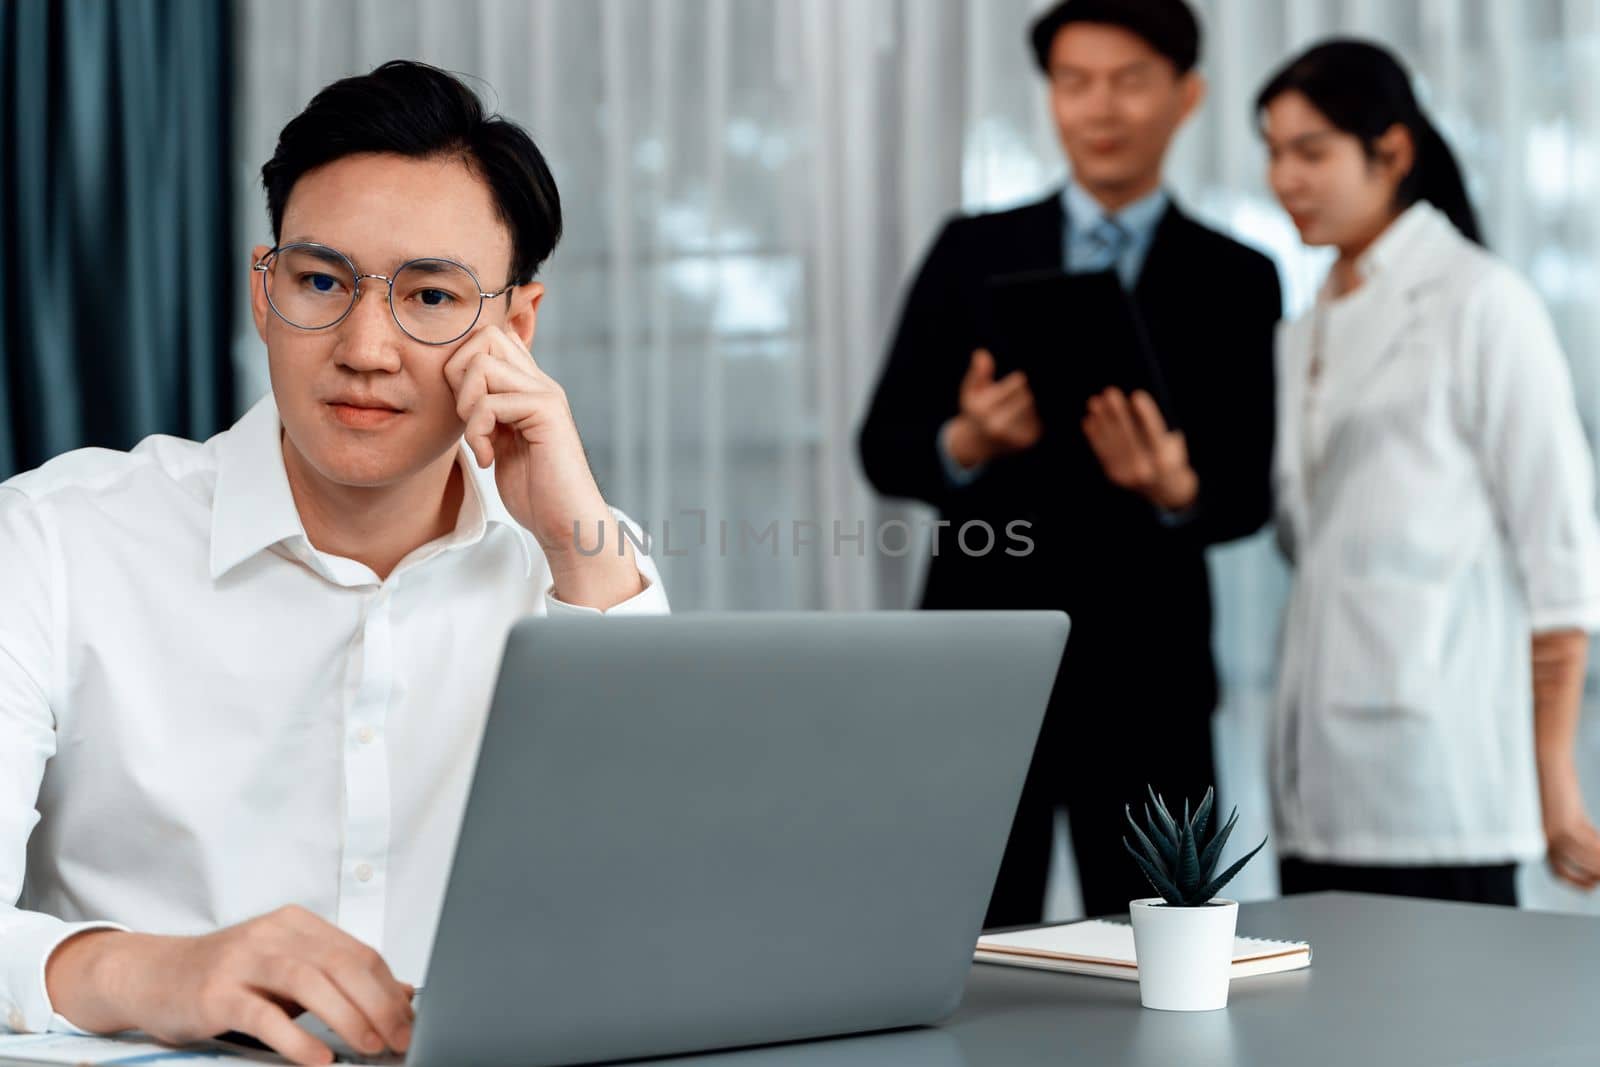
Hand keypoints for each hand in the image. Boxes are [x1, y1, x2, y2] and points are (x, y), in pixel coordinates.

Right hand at [44, 906, 414, 1065]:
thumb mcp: (289, 969)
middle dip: (379, 1005)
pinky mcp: (217, 993)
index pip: (360, 953)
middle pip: (342, 965)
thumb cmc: (228, 976)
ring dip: (348, 1018)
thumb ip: (340, 978)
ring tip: (370, 1047)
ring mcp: (244, 961)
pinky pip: (265, 1016)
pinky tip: (320, 1059)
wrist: (152, 974)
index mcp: (298, 924)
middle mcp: (274, 934)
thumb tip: (402, 995)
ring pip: (310, 983)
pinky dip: (297, 1039)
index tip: (409, 1022)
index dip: (390, 990)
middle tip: (399, 1039)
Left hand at [443, 324, 642, 607]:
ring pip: (482, 364)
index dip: (462, 363)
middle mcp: (539, 382)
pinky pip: (491, 402)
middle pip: (485, 336)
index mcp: (529, 386)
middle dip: (458, 374)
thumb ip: (488, 412)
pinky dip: (477, 433)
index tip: (465, 410)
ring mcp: (545, 394)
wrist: (566, 522)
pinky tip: (489, 458)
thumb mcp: (502, 442)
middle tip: (467, 418)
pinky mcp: (546, 412)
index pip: (491, 338)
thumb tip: (457, 390)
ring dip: (466, 405)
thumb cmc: (535, 490)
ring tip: (479, 440)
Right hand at [945, 349, 1041, 467]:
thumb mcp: (971, 390)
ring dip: (1028, 406)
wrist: (978, 444)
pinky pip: (1039, 420)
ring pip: (1034, 408)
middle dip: (1022, 394)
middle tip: (1014, 398)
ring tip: (1014, 410)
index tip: (1016, 381)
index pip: (1018, 384)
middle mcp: (997, 426)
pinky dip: (1033, 417)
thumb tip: (982, 353)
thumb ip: (978, 372)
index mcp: (983, 410)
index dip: (1017, 381)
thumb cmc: (976, 410)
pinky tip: (1020, 421)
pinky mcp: (1027, 441)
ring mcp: (1012, 437)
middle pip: (1027, 396)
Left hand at [1081, 387, 1197, 510]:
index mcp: (1164, 459)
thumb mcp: (1173, 443)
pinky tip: (1089, 419)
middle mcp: (1145, 468)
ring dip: (1101, 420)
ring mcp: (1127, 474)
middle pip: (1128, 435)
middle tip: (1110, 393)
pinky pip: (1102, 451)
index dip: (1146, 413)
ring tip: (1095, 402)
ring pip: (1112, 441)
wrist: (1164, 489)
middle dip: (1117, 412)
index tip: (1137, 395)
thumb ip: (1156, 427)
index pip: (1154, 432)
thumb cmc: (1170, 457)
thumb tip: (1131, 403)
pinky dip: (1094, 435)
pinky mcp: (1114, 475)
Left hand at [1539, 758, 1599, 890]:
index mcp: (1541, 838)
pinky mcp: (1567, 822)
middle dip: (1593, 874)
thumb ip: (1574, 829)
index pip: (1557, 871)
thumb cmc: (1554, 786)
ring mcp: (1555, 831)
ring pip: (1585, 857)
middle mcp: (1545, 838)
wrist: (1546, 763)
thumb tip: (1591, 843)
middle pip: (1573, 867)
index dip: (1576, 881)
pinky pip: (1591, 842)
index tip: (1592, 885)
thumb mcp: (1564, 814)